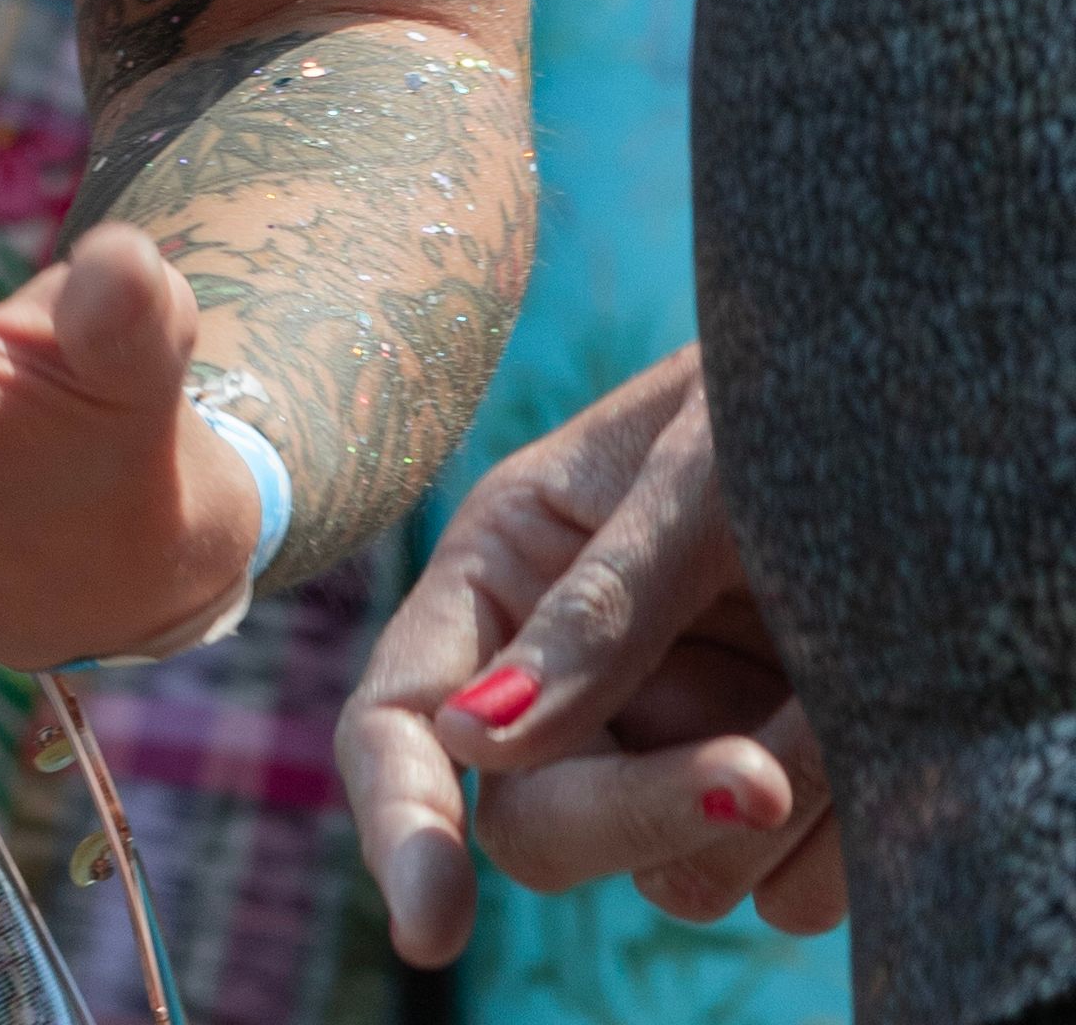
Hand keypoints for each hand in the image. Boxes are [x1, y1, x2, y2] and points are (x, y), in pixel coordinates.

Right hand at [340, 347, 844, 963]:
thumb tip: (470, 738)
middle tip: (767, 778)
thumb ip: (600, 603)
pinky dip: (841, 831)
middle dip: (643, 809)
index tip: (438, 929)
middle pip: (540, 825)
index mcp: (508, 571)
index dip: (401, 822)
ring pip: (677, 875)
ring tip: (840, 670)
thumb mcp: (695, 470)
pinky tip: (867, 718)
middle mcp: (572, 680)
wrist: (928, 423)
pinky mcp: (776, 809)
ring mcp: (675, 751)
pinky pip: (783, 894)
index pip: (401, 719)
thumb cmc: (792, 400)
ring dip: (774, 796)